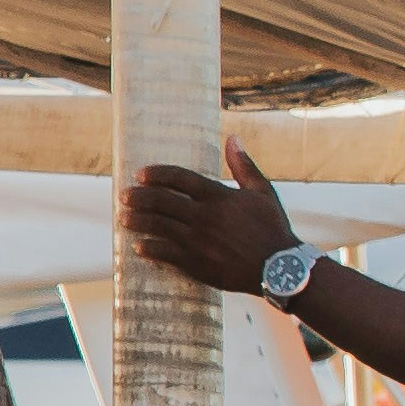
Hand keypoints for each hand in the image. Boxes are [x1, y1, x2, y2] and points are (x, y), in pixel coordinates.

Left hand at [117, 147, 294, 295]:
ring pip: (159, 226)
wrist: (281, 267)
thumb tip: (233, 138)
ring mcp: (199, 241)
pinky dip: (150, 249)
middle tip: (124, 195)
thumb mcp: (263, 192)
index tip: (140, 174)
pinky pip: (166, 254)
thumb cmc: (272, 227)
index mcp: (220, 197)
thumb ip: (244, 166)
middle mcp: (206, 217)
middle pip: (163, 201)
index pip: (181, 179)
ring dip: (138, 221)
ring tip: (123, 218)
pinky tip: (138, 246)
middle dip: (139, 197)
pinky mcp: (197, 263)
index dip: (157, 174)